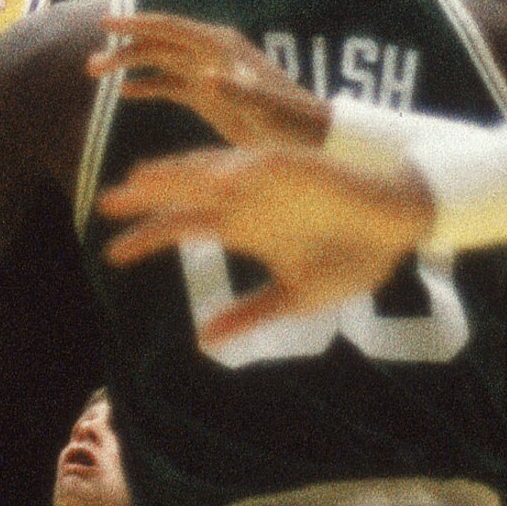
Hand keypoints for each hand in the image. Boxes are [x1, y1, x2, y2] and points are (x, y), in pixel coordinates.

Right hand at [88, 14, 328, 149]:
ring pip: (159, 61)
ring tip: (96, 74)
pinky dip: (147, 86)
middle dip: (123, 49)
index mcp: (220, 48)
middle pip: (158, 43)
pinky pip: (170, 85)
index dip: (136, 24)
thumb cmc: (291, 122)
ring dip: (129, 65)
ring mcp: (207, 73)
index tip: (103, 24)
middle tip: (90, 65)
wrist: (309, 138)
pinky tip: (125, 93)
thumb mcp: (266, 109)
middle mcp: (210, 54)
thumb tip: (207, 76)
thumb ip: (238, 91)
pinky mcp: (208, 95)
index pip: (170, 28)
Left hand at [97, 144, 430, 333]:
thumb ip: (250, 315)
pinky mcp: (295, 167)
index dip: (147, 237)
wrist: (401, 227)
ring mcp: (268, 180)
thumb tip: (204, 340)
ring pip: (210, 170)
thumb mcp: (295, 297)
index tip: (112, 255)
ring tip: (141, 179)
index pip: (183, 226)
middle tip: (106, 204)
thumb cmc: (352, 258)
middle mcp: (247, 200)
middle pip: (184, 192)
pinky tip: (212, 181)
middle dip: (146, 197)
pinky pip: (257, 165)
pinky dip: (234, 171)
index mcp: (244, 227)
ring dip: (177, 172)